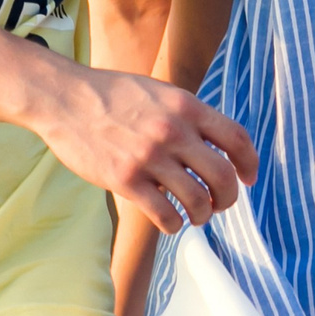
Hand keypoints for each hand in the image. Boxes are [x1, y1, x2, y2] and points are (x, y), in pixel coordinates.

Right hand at [25, 61, 255, 233]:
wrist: (64, 99)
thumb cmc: (111, 95)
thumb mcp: (158, 91)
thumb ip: (187, 114)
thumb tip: (215, 143)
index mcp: (185, 106)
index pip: (236, 139)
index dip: (250, 164)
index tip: (248, 178)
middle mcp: (173, 131)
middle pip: (223, 176)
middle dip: (228, 198)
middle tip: (220, 204)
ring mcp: (149, 157)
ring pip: (198, 201)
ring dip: (202, 215)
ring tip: (195, 215)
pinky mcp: (125, 180)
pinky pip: (166, 215)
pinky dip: (174, 224)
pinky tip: (169, 219)